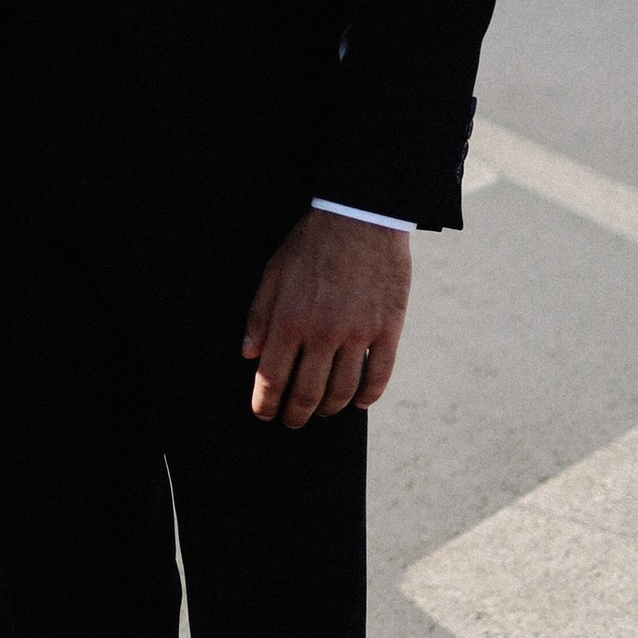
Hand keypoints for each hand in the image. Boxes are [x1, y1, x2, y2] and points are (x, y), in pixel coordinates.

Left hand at [241, 209, 411, 425]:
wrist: (361, 215)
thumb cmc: (311, 241)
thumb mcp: (274, 271)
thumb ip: (260, 315)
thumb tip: (250, 355)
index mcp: (289, 319)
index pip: (272, 378)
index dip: (265, 404)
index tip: (263, 414)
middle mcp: (322, 333)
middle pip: (306, 393)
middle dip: (294, 415)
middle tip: (291, 422)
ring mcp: (358, 333)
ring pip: (342, 391)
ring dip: (328, 409)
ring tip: (321, 412)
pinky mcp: (388, 329)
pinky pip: (378, 375)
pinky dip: (368, 396)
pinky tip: (359, 402)